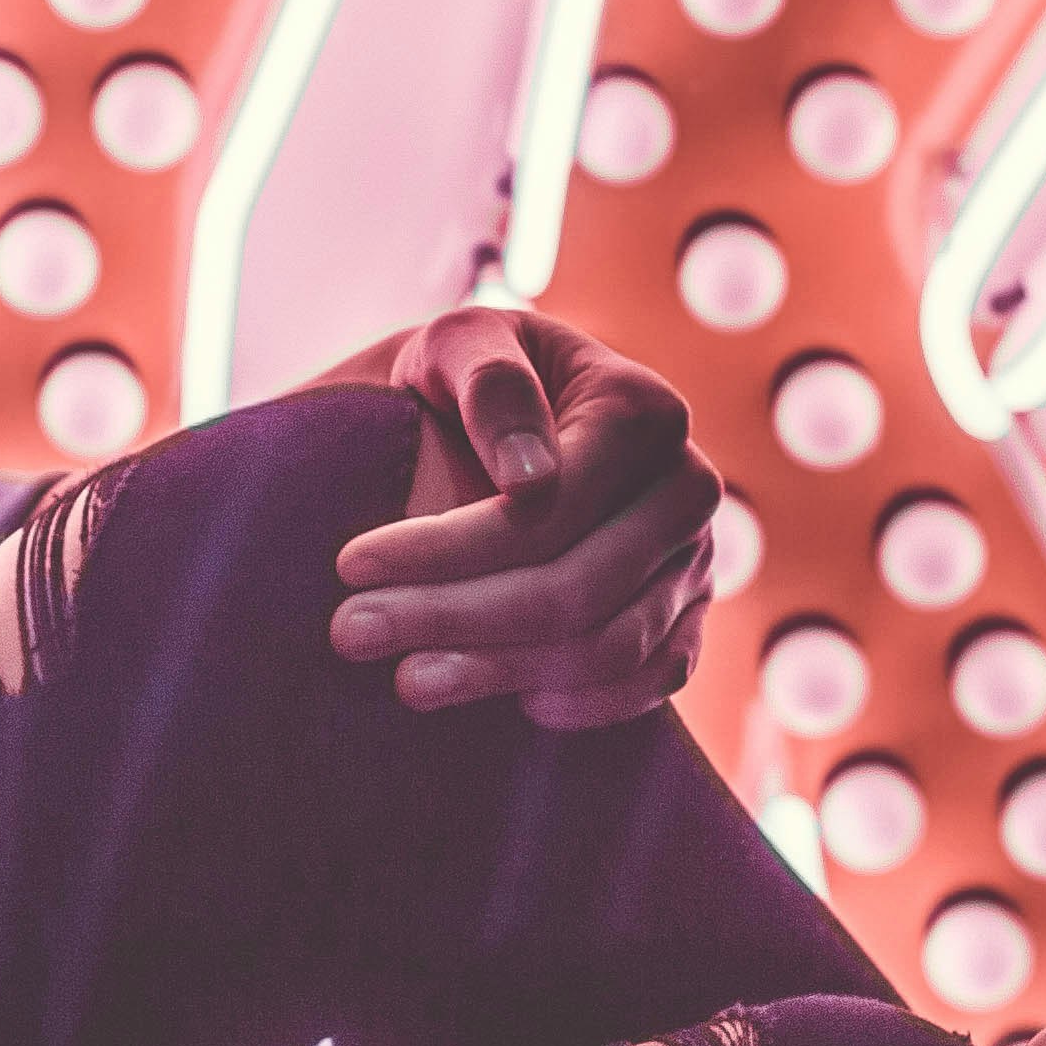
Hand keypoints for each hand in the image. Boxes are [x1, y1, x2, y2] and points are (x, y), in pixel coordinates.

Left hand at [324, 305, 721, 725]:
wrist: (509, 416)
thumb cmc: (471, 373)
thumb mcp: (462, 342)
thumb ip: (491, 385)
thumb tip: (528, 479)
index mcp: (643, 412)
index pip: (549, 510)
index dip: (447, 547)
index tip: (349, 564)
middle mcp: (687, 487)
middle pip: (577, 588)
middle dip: (454, 617)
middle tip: (350, 633)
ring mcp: (697, 557)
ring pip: (609, 644)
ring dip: (500, 672)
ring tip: (405, 679)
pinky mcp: (690, 611)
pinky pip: (655, 676)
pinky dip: (585, 702)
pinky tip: (509, 702)